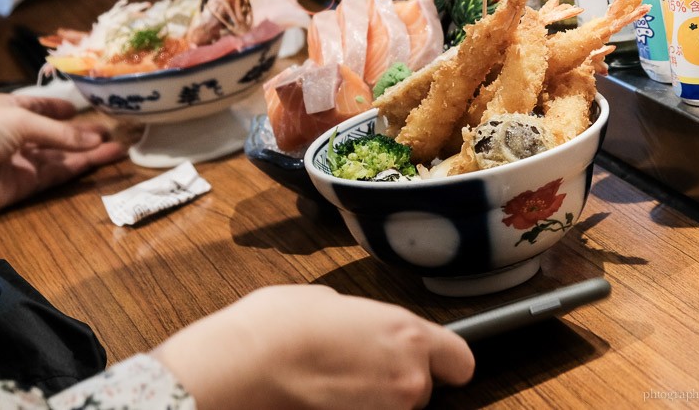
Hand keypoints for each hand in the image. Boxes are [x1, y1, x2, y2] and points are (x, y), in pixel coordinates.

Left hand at [0, 94, 124, 221]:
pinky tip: (100, 160)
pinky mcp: (24, 186)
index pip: (39, 106)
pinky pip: (56, 174)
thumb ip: (60, 132)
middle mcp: (15, 134)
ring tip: (118, 146)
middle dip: (83, 133)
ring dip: (88, 151)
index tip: (86, 107)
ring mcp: (20, 161)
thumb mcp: (19, 121)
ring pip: (61, 155)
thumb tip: (96, 138)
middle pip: (55, 134)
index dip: (61, 107)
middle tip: (114, 130)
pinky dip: (78, 168)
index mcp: (7, 109)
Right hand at [152, 284, 474, 409]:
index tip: (428, 361)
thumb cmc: (274, 329)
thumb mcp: (324, 299)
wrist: (239, 371)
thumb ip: (357, 317)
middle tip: (350, 367)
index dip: (441, 360)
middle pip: (420, 389)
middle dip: (391, 381)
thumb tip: (355, 325)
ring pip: (390, 408)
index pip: (459, 359)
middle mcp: (407, 381)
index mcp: (406, 335)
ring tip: (327, 386)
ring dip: (369, 401)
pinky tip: (318, 399)